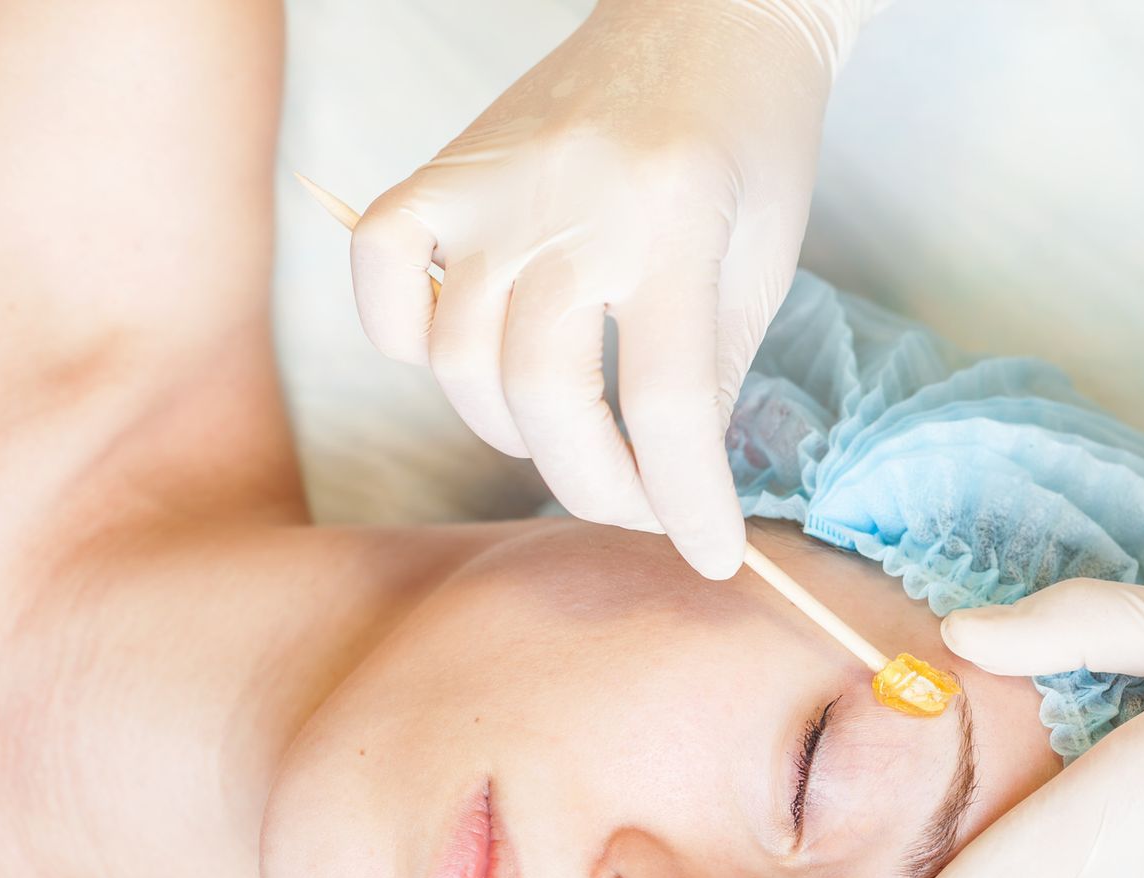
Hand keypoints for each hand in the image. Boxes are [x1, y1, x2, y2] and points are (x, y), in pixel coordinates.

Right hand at [350, 0, 879, 576]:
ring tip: (576, 439)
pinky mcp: (445, 172)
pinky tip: (473, 365)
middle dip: (598, 487)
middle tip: (640, 506)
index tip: (712, 557)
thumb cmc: (749, 143)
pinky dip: (407, 344)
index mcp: (678, 219)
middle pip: (549, 394)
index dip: (689, 503)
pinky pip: (383, 279)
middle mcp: (574, 201)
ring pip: (460, 360)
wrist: (706, 15)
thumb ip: (713, 375)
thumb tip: (668, 484)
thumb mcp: (760, 263)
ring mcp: (495, 184)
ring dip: (516, 436)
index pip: (670, 402)